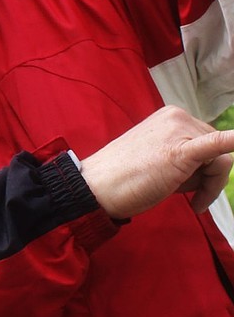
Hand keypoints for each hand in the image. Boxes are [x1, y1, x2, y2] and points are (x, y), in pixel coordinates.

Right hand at [78, 106, 233, 218]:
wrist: (96, 187)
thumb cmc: (124, 177)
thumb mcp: (161, 159)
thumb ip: (187, 157)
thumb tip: (211, 167)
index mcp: (172, 116)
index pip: (209, 141)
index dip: (205, 170)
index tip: (190, 189)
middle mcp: (178, 117)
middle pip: (219, 152)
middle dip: (209, 178)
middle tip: (190, 198)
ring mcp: (180, 131)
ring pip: (221, 161)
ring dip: (210, 186)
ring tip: (189, 200)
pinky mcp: (181, 151)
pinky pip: (217, 144)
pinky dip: (232, 141)